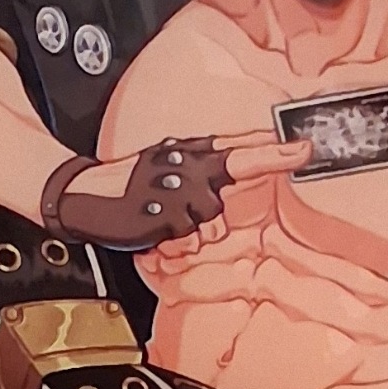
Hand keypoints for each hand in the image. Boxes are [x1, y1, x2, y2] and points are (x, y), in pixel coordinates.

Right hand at [51, 131, 309, 248]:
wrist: (83, 195)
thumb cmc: (128, 186)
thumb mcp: (166, 171)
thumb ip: (202, 178)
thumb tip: (234, 182)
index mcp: (187, 152)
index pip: (237, 147)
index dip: (273, 149)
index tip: (305, 147)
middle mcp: (185, 164)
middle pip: (236, 166)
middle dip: (262, 165)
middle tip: (282, 159)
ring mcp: (175, 188)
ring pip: (210, 216)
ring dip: (192, 227)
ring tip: (162, 218)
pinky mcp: (163, 213)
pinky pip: (187, 237)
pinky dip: (174, 241)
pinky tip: (153, 228)